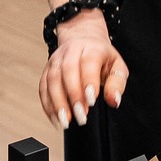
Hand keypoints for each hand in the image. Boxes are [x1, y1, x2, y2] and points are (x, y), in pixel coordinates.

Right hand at [38, 3, 128, 130]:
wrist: (83, 39)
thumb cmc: (102, 57)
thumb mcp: (117, 66)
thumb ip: (117, 84)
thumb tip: (114, 100)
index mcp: (91, 48)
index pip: (88, 62)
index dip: (88, 82)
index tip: (91, 101)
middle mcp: (71, 51)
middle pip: (67, 71)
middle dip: (73, 96)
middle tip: (81, 116)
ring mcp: (56, 60)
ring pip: (52, 80)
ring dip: (57, 103)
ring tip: (65, 121)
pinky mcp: (47, 69)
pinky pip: (43, 87)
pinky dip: (48, 105)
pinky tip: (55, 118)